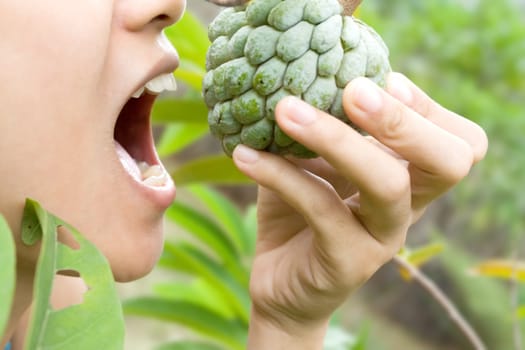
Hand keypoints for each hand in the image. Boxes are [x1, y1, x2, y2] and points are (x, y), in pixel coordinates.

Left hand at [232, 73, 487, 348]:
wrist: (280, 282)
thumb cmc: (298, 214)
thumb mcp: (312, 163)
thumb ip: (320, 127)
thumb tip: (301, 74)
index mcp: (407, 178)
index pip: (459, 143)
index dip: (426, 108)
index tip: (380, 78)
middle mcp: (406, 208)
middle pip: (448, 163)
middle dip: (404, 120)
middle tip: (353, 91)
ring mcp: (382, 239)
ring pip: (386, 185)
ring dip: (337, 140)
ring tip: (286, 110)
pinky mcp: (348, 263)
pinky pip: (321, 209)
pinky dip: (281, 175)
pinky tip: (245, 155)